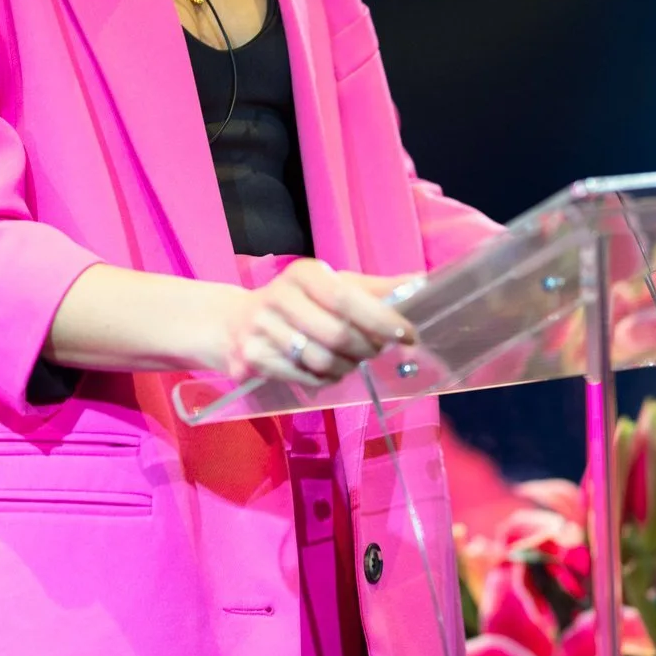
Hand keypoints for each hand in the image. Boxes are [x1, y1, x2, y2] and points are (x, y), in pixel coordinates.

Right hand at [216, 259, 419, 386]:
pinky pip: (305, 379)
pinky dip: (325, 380)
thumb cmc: (299, 303)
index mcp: (303, 274)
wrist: (235, 323)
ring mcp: (261, 329)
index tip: (408, 334)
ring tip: (349, 361)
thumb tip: (421, 283)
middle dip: (366, 349)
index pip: (346, 297)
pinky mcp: (253, 359)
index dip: (380, 319)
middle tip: (375, 351)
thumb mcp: (334, 287)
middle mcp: (278, 297)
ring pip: (322, 362)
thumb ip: (375, 289)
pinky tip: (325, 370)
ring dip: (347, 368)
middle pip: (336, 335)